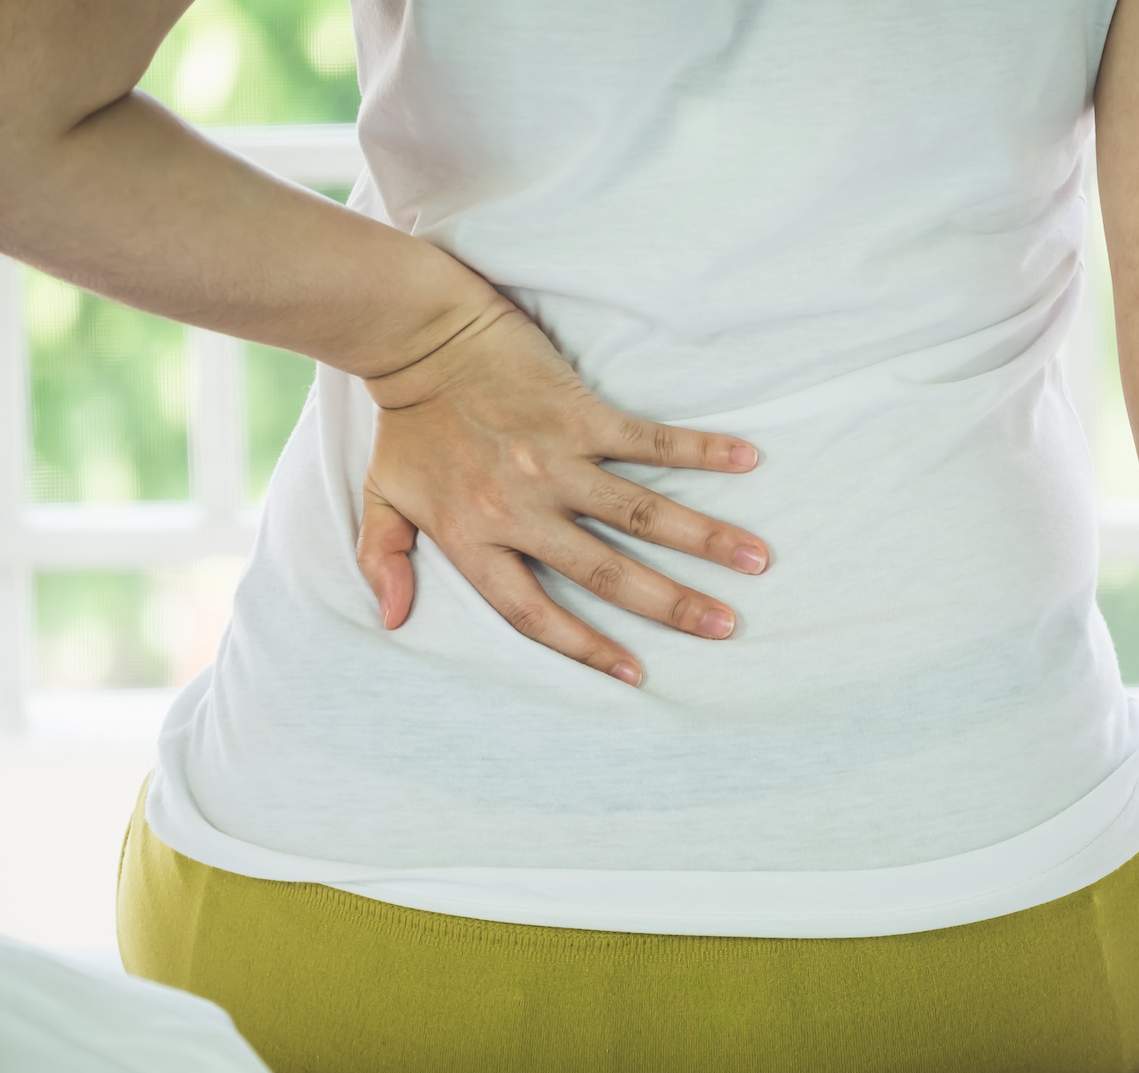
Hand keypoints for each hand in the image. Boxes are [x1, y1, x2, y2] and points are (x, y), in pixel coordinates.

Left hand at [355, 303, 768, 686]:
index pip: (533, 613)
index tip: (635, 675)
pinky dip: (699, 451)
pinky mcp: (579, 412)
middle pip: (606, 572)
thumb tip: (392, 619)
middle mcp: (520, 507)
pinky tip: (746, 459)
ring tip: (756, 561)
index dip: (584, 648)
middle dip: (672, 604)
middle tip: (726, 628)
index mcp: (473, 538)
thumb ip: (383, 559)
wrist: (418, 332)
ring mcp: (555, 459)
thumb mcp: (383, 496)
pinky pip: (649, 441)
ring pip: (641, 514)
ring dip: (704, 538)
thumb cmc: (406, 420)